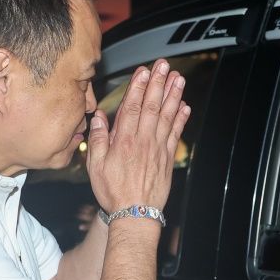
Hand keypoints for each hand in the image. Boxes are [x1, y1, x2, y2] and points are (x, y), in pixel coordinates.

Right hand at [85, 58, 190, 216]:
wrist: (135, 214)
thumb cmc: (113, 192)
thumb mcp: (95, 166)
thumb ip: (97, 139)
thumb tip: (98, 118)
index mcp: (123, 140)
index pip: (131, 106)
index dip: (138, 86)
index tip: (144, 71)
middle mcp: (143, 141)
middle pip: (152, 105)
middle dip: (158, 83)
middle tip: (164, 65)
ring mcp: (157, 148)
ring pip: (166, 116)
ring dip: (173, 95)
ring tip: (178, 78)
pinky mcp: (167, 158)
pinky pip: (175, 134)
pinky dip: (180, 119)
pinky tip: (184, 106)